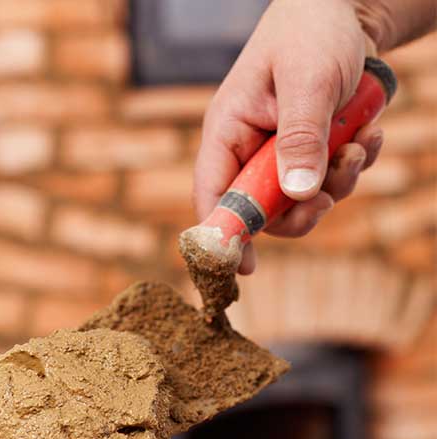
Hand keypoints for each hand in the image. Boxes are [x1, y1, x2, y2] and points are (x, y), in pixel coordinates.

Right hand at [195, 0, 383, 274]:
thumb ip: (300, 137)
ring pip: (300, 202)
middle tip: (327, 197)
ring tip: (361, 144)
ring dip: (337, 184)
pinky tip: (369, 133)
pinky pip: (328, 182)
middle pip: (261, 212)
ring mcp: (279, 154)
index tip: (244, 268)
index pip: (213, 195)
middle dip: (300, 211)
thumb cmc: (314, 30)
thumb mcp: (309, 81)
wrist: (348, 8)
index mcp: (229, 130)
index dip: (223, 235)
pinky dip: (353, 166)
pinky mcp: (310, 153)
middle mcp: (249, 149)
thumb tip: (298, 195)